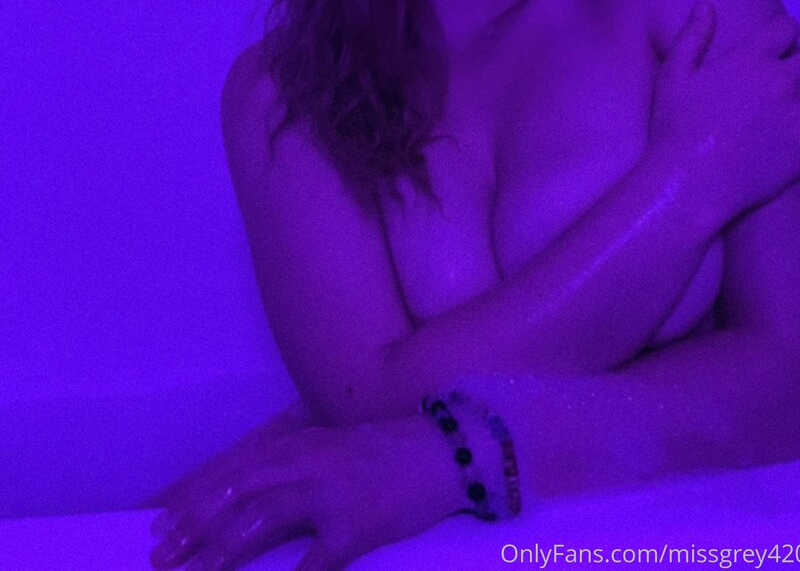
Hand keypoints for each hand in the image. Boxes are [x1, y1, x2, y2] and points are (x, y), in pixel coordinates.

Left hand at [147, 414, 460, 570]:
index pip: (228, 469)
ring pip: (261, 519)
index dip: (189, 496)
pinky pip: (314, 560)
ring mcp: (329, 491)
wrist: (440, 451)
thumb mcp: (325, 450)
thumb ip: (285, 467)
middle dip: (192, 524)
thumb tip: (238, 495)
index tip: (155, 520)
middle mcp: (304, 461)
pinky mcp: (356, 524)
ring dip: (220, 551)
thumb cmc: (379, 454)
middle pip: (234, 491)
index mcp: (293, 445)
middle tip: (161, 555)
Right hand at [649, 2, 799, 215]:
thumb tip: (706, 6)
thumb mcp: (673, 76)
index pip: (787, 27)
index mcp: (751, 59)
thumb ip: (692, 37)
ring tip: (793, 109)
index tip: (778, 46)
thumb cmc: (675, 129)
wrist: (689, 184)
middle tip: (791, 80)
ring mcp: (799, 116)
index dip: (784, 33)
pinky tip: (795, 137)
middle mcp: (782, 81)